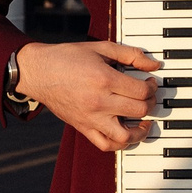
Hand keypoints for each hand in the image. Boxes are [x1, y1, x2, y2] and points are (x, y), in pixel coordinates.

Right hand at [15, 39, 161, 150]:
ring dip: (140, 131)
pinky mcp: (83, 127)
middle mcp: (99, 102)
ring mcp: (91, 118)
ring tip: (144, 122)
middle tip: (148, 96)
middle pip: (139, 111)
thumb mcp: (101, 48)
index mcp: (104, 80)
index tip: (149, 81)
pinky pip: (105, 145)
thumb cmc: (67, 58)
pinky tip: (125, 133)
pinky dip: (119, 144)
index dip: (152, 86)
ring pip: (125, 136)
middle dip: (150, 103)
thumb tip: (153, 64)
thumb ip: (130, 54)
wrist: (38, 72)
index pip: (142, 91)